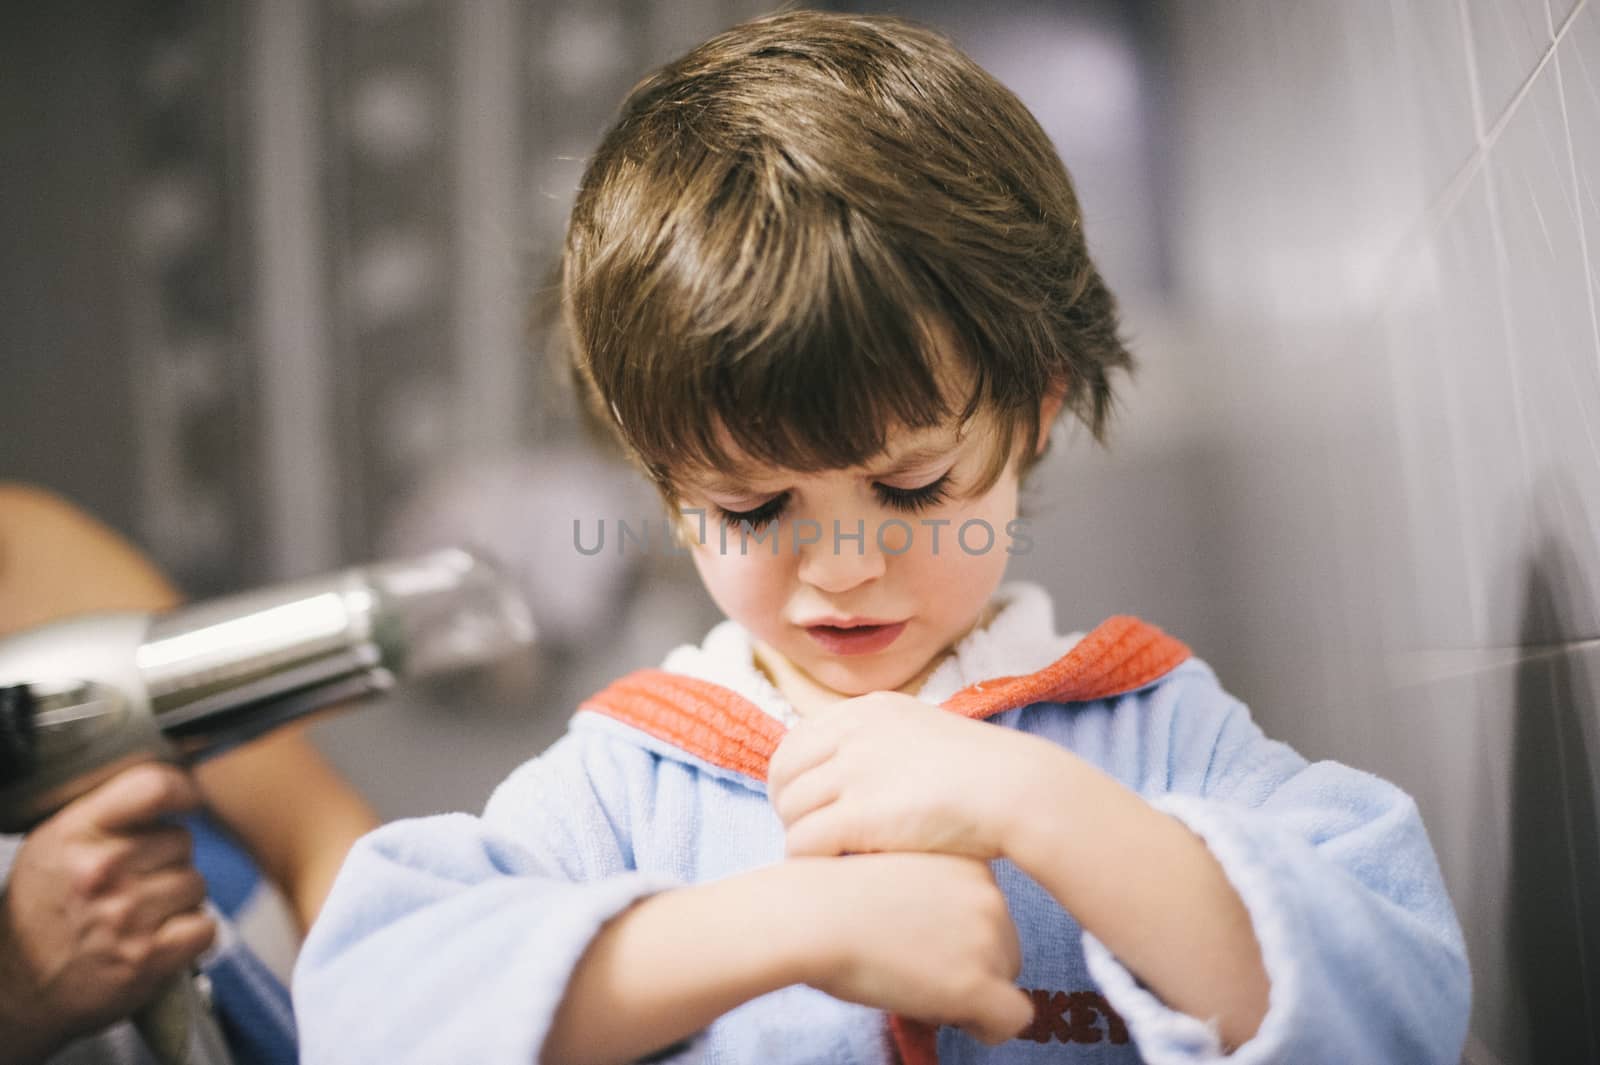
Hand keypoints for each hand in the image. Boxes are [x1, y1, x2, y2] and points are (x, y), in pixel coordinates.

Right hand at [0, 763, 215, 1062]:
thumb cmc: (43, 910)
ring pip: (196, 884)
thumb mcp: (55, 845)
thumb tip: (174, 785)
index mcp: (76, 833)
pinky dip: (191, 935)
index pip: (153, 787)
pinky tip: (159, 939)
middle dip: (166, 860)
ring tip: (139, 915)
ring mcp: (125, 915)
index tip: (185, 801)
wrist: (17, 988)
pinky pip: (205, 927)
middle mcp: (101, 870)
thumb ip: (108, 813)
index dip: (181, 791)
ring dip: (177, 900)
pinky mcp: (146, 957)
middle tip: (133, 883)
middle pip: (182, 840)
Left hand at [767, 691, 1045, 860]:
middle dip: (787, 806)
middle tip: (807, 834)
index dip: (793, 777)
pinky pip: (804, 841)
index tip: (806, 804)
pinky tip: (830, 870)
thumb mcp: (923, 732)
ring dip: (798, 836)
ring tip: (823, 857)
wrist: (1017, 790)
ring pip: (790, 808)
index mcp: (867, 710)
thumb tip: (853, 767)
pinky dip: (807, 859)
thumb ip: (884, 742)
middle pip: (783, 772)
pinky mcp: (861, 814)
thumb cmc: (981, 773)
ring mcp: (855, 771)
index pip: (796, 740)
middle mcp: (854, 732)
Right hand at [787, 852, 1033, 1045]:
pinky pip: (1011, 1019)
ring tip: (915, 986)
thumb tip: (937, 937)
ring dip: (968, 991)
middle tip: (915, 970)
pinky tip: (950, 1017)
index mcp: (968, 863)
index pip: (988, 912)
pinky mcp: (977, 983)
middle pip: (1003, 947)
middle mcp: (990, 894)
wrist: (811, 914)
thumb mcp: (894, 874)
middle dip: (969, 966)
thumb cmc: (830, 895)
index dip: (958, 937)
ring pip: (1005, 981)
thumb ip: (928, 896)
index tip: (919, 942)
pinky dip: (985, 1026)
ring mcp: (988, 938)